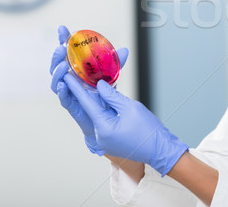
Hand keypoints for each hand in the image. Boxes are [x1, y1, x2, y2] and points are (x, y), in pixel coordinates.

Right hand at [50, 25, 128, 154]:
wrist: (106, 119)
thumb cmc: (104, 95)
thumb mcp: (111, 76)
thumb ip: (116, 64)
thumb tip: (124, 50)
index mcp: (77, 69)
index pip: (68, 52)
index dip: (63, 40)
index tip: (62, 28)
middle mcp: (70, 79)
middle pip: (57, 64)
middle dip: (56, 55)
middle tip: (60, 49)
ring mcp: (69, 92)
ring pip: (56, 80)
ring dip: (56, 72)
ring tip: (61, 66)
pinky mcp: (71, 105)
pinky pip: (63, 98)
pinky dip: (61, 91)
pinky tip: (62, 85)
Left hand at [64, 74, 188, 175]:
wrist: (160, 150)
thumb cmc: (149, 130)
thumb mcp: (131, 107)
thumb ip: (112, 96)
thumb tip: (100, 86)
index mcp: (103, 128)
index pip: (86, 103)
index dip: (76, 88)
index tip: (67, 76)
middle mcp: (99, 136)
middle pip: (89, 110)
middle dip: (82, 93)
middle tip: (74, 78)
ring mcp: (104, 140)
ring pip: (96, 115)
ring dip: (93, 101)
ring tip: (87, 85)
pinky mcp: (109, 140)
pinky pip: (103, 121)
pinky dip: (102, 109)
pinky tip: (102, 98)